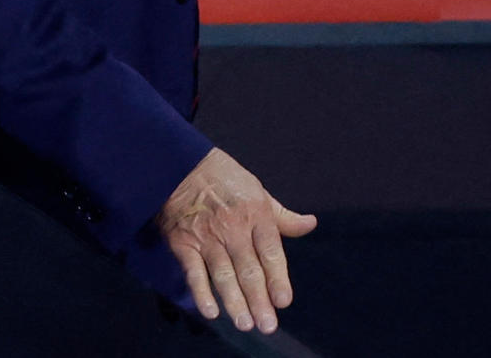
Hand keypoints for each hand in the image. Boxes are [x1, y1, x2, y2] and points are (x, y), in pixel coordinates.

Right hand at [155, 147, 317, 334]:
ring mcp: (207, 237)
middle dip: (259, 299)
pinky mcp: (183, 243)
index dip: (277, 278)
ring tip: (245, 324)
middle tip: (267, 325)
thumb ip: (283, 216)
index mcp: (256, 214)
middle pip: (249, 269)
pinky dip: (201, 292)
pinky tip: (211, 311)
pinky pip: (194, 272)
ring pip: (224, 274)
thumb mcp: (258, 191)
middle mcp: (233, 228)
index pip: (270, 252)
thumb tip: (310, 224)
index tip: (283, 301)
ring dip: (234, 301)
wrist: (180, 165)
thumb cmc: (224, 179)